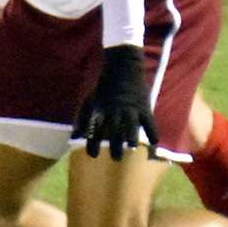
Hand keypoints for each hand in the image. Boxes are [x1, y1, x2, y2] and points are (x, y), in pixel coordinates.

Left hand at [72, 44, 158, 159]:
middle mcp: (115, 111)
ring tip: (131, 149)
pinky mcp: (144, 106)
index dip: (93, 143)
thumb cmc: (104, 89)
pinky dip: (152, 132)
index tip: (92, 155)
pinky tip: (153, 143)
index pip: (95, 129)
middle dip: (114, 145)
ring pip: (131, 125)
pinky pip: (149, 122)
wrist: (122, 68)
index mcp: (101, 110)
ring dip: (131, 138)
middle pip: (114, 130)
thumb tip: (74, 138)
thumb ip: (83, 121)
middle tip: (115, 158)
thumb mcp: (90, 102)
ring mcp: (130, 108)